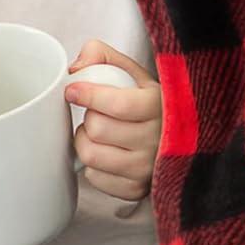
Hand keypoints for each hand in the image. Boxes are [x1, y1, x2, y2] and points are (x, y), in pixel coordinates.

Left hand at [64, 40, 160, 201]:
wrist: (172, 134)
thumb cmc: (145, 100)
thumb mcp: (130, 69)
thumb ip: (100, 55)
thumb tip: (75, 69)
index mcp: (160, 106)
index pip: (118, 105)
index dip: (88, 96)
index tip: (72, 90)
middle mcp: (159, 141)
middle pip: (98, 129)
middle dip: (89, 117)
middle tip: (97, 113)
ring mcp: (149, 169)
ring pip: (91, 155)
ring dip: (85, 140)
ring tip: (98, 133)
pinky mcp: (137, 190)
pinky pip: (95, 178)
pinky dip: (92, 164)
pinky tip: (106, 152)